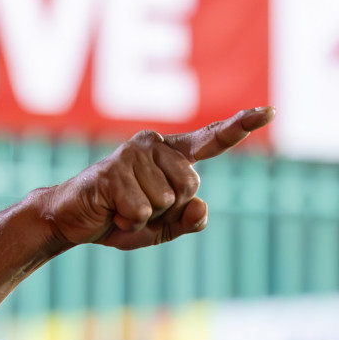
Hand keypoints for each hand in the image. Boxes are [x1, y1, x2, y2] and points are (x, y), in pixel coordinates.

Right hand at [41, 106, 274, 250]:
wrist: (69, 221)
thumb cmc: (117, 218)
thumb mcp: (161, 227)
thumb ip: (188, 221)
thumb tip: (201, 207)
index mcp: (169, 154)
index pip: (210, 141)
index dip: (239, 127)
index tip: (268, 112)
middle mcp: (152, 145)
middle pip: (190, 186)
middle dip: (167, 209)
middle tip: (136, 207)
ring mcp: (132, 155)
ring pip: (165, 201)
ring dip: (143, 217)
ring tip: (119, 208)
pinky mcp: (112, 171)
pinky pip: (140, 210)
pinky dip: (127, 221)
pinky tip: (110, 211)